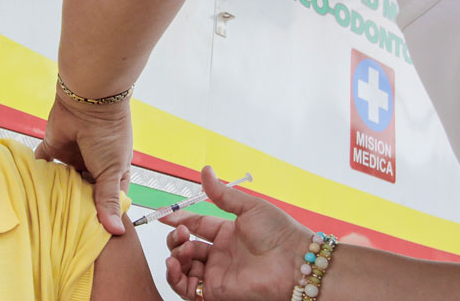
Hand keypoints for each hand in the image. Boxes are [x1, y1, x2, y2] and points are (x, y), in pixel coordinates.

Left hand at [35, 91, 132, 234]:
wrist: (88, 101)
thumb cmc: (107, 135)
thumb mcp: (111, 170)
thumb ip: (108, 199)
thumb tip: (116, 231)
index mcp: (113, 173)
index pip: (107, 201)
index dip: (101, 217)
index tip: (91, 237)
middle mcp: (93, 168)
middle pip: (83, 194)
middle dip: (75, 208)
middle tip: (65, 233)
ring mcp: (72, 158)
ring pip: (62, 182)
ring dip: (56, 193)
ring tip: (46, 217)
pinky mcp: (53, 148)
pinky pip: (43, 165)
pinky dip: (37, 175)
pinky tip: (30, 192)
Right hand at [161, 166, 311, 300]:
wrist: (295, 262)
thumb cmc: (280, 234)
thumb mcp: (248, 207)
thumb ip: (222, 193)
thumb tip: (205, 170)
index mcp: (227, 233)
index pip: (195, 225)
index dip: (179, 220)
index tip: (165, 214)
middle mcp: (220, 254)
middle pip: (185, 246)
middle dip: (176, 237)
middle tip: (180, 232)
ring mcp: (217, 273)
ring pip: (182, 266)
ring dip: (175, 254)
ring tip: (183, 246)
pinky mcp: (215, 291)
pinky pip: (186, 288)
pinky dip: (174, 276)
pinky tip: (174, 263)